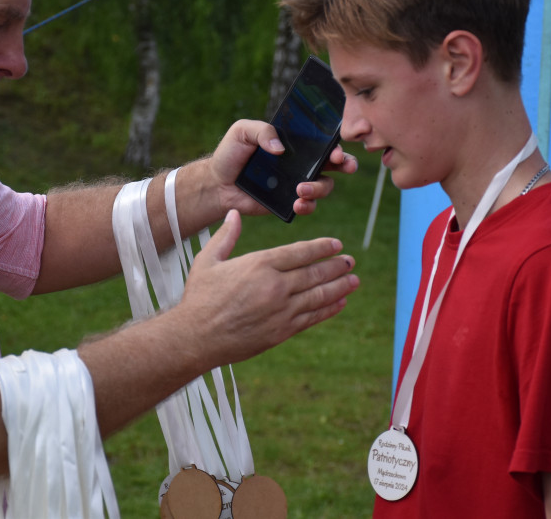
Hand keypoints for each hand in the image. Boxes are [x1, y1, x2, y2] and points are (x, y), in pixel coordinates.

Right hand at [176, 209, 358, 366]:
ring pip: (318, 295)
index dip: (321, 247)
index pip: (299, 252)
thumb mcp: (207, 261)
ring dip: (339, 287)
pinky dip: (328, 309)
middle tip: (350, 261)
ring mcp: (281, 310)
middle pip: (314, 273)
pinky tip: (339, 303)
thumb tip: (234, 214)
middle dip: (336, 266)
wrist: (196, 337)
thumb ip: (225, 236)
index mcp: (259, 265)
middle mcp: (274, 286)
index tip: (336, 244)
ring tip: (353, 280)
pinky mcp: (281, 331)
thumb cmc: (199, 298)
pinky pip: (311, 317)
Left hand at [209, 119, 358, 216]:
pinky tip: (297, 204)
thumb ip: (262, 131)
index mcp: (294, 143)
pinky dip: (308, 205)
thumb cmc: (230, 153)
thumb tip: (280, 147)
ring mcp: (297, 183)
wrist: (217, 184)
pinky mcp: (289, 202)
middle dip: (346, 164)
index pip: (322, 141)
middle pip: (334, 163)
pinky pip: (308, 205)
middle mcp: (301, 162)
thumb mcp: (242, 132)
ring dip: (320, 188)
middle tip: (342, 165)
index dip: (336, 144)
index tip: (336, 151)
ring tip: (301, 189)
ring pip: (325, 186)